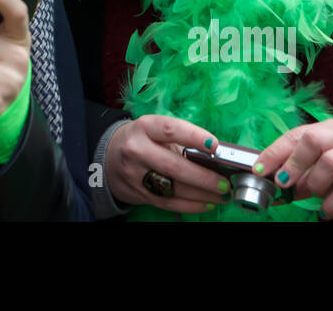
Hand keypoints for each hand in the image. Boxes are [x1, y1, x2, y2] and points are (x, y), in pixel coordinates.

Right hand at [104, 116, 226, 212]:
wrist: (108, 158)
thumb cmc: (141, 141)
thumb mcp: (154, 131)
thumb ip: (180, 141)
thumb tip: (216, 157)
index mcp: (144, 127)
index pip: (170, 130)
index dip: (194, 137)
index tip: (215, 146)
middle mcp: (137, 150)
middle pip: (174, 166)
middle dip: (203, 177)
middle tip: (224, 182)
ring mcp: (135, 174)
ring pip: (172, 188)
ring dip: (202, 194)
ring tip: (222, 195)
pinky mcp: (138, 193)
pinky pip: (168, 203)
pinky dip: (190, 206)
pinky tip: (206, 203)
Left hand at [256, 120, 332, 218]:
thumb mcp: (328, 162)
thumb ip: (303, 171)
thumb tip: (275, 186)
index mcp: (328, 129)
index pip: (296, 134)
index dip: (274, 152)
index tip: (259, 170)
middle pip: (313, 140)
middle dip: (293, 163)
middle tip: (283, 183)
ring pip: (330, 162)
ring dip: (314, 184)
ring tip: (311, 196)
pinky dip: (332, 204)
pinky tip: (325, 212)